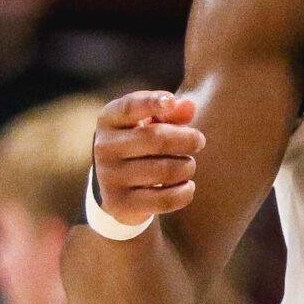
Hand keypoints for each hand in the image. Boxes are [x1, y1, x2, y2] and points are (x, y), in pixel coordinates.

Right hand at [91, 90, 203, 226]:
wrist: (115, 184)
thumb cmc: (140, 142)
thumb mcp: (150, 122)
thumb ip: (170, 112)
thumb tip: (188, 106)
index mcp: (109, 119)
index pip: (130, 107)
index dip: (151, 102)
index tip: (170, 101)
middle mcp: (104, 146)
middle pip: (156, 139)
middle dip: (187, 139)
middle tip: (199, 141)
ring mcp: (110, 176)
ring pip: (165, 171)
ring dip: (187, 167)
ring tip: (188, 165)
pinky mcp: (120, 203)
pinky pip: (165, 200)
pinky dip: (185, 192)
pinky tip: (187, 186)